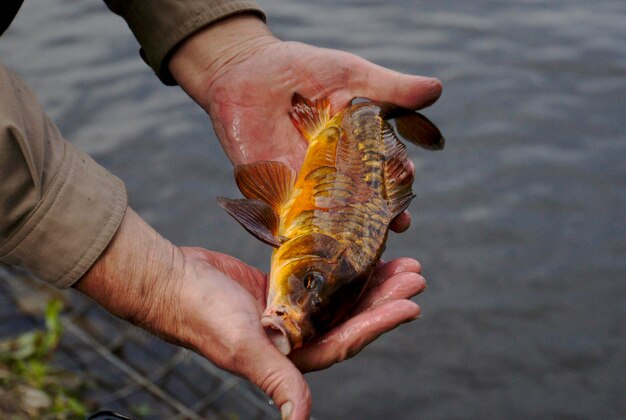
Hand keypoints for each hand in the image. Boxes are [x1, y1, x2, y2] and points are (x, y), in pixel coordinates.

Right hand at [75, 208, 425, 419]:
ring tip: (399, 261)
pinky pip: (319, 278)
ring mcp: (288, 310)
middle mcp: (295, 335)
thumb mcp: (243, 347)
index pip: (349, 340)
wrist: (169, 281)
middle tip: (415, 272)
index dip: (382, 322)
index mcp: (293, 355)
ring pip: (339, 296)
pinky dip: (340, 267)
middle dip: (385, 296)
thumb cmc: (202, 314)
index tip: (412, 301)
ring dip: (369, 280)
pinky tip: (355, 253)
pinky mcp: (278, 286)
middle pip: (351, 317)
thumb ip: (277, 379)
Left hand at [169, 14, 442, 232]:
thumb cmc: (301, 68)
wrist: (245, 69)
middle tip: (397, 222)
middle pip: (363, 200)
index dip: (398, 176)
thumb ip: (390, 88)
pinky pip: (290, 221)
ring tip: (363, 243)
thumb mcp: (350, 75)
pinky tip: (313, 247)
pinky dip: (301, 236)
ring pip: (333, 216)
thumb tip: (437, 89)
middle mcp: (336, 172)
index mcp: (358, 147)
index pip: (385, 168)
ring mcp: (307, 186)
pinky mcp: (275, 194)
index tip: (410, 178)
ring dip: (348, 232)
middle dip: (381, 213)